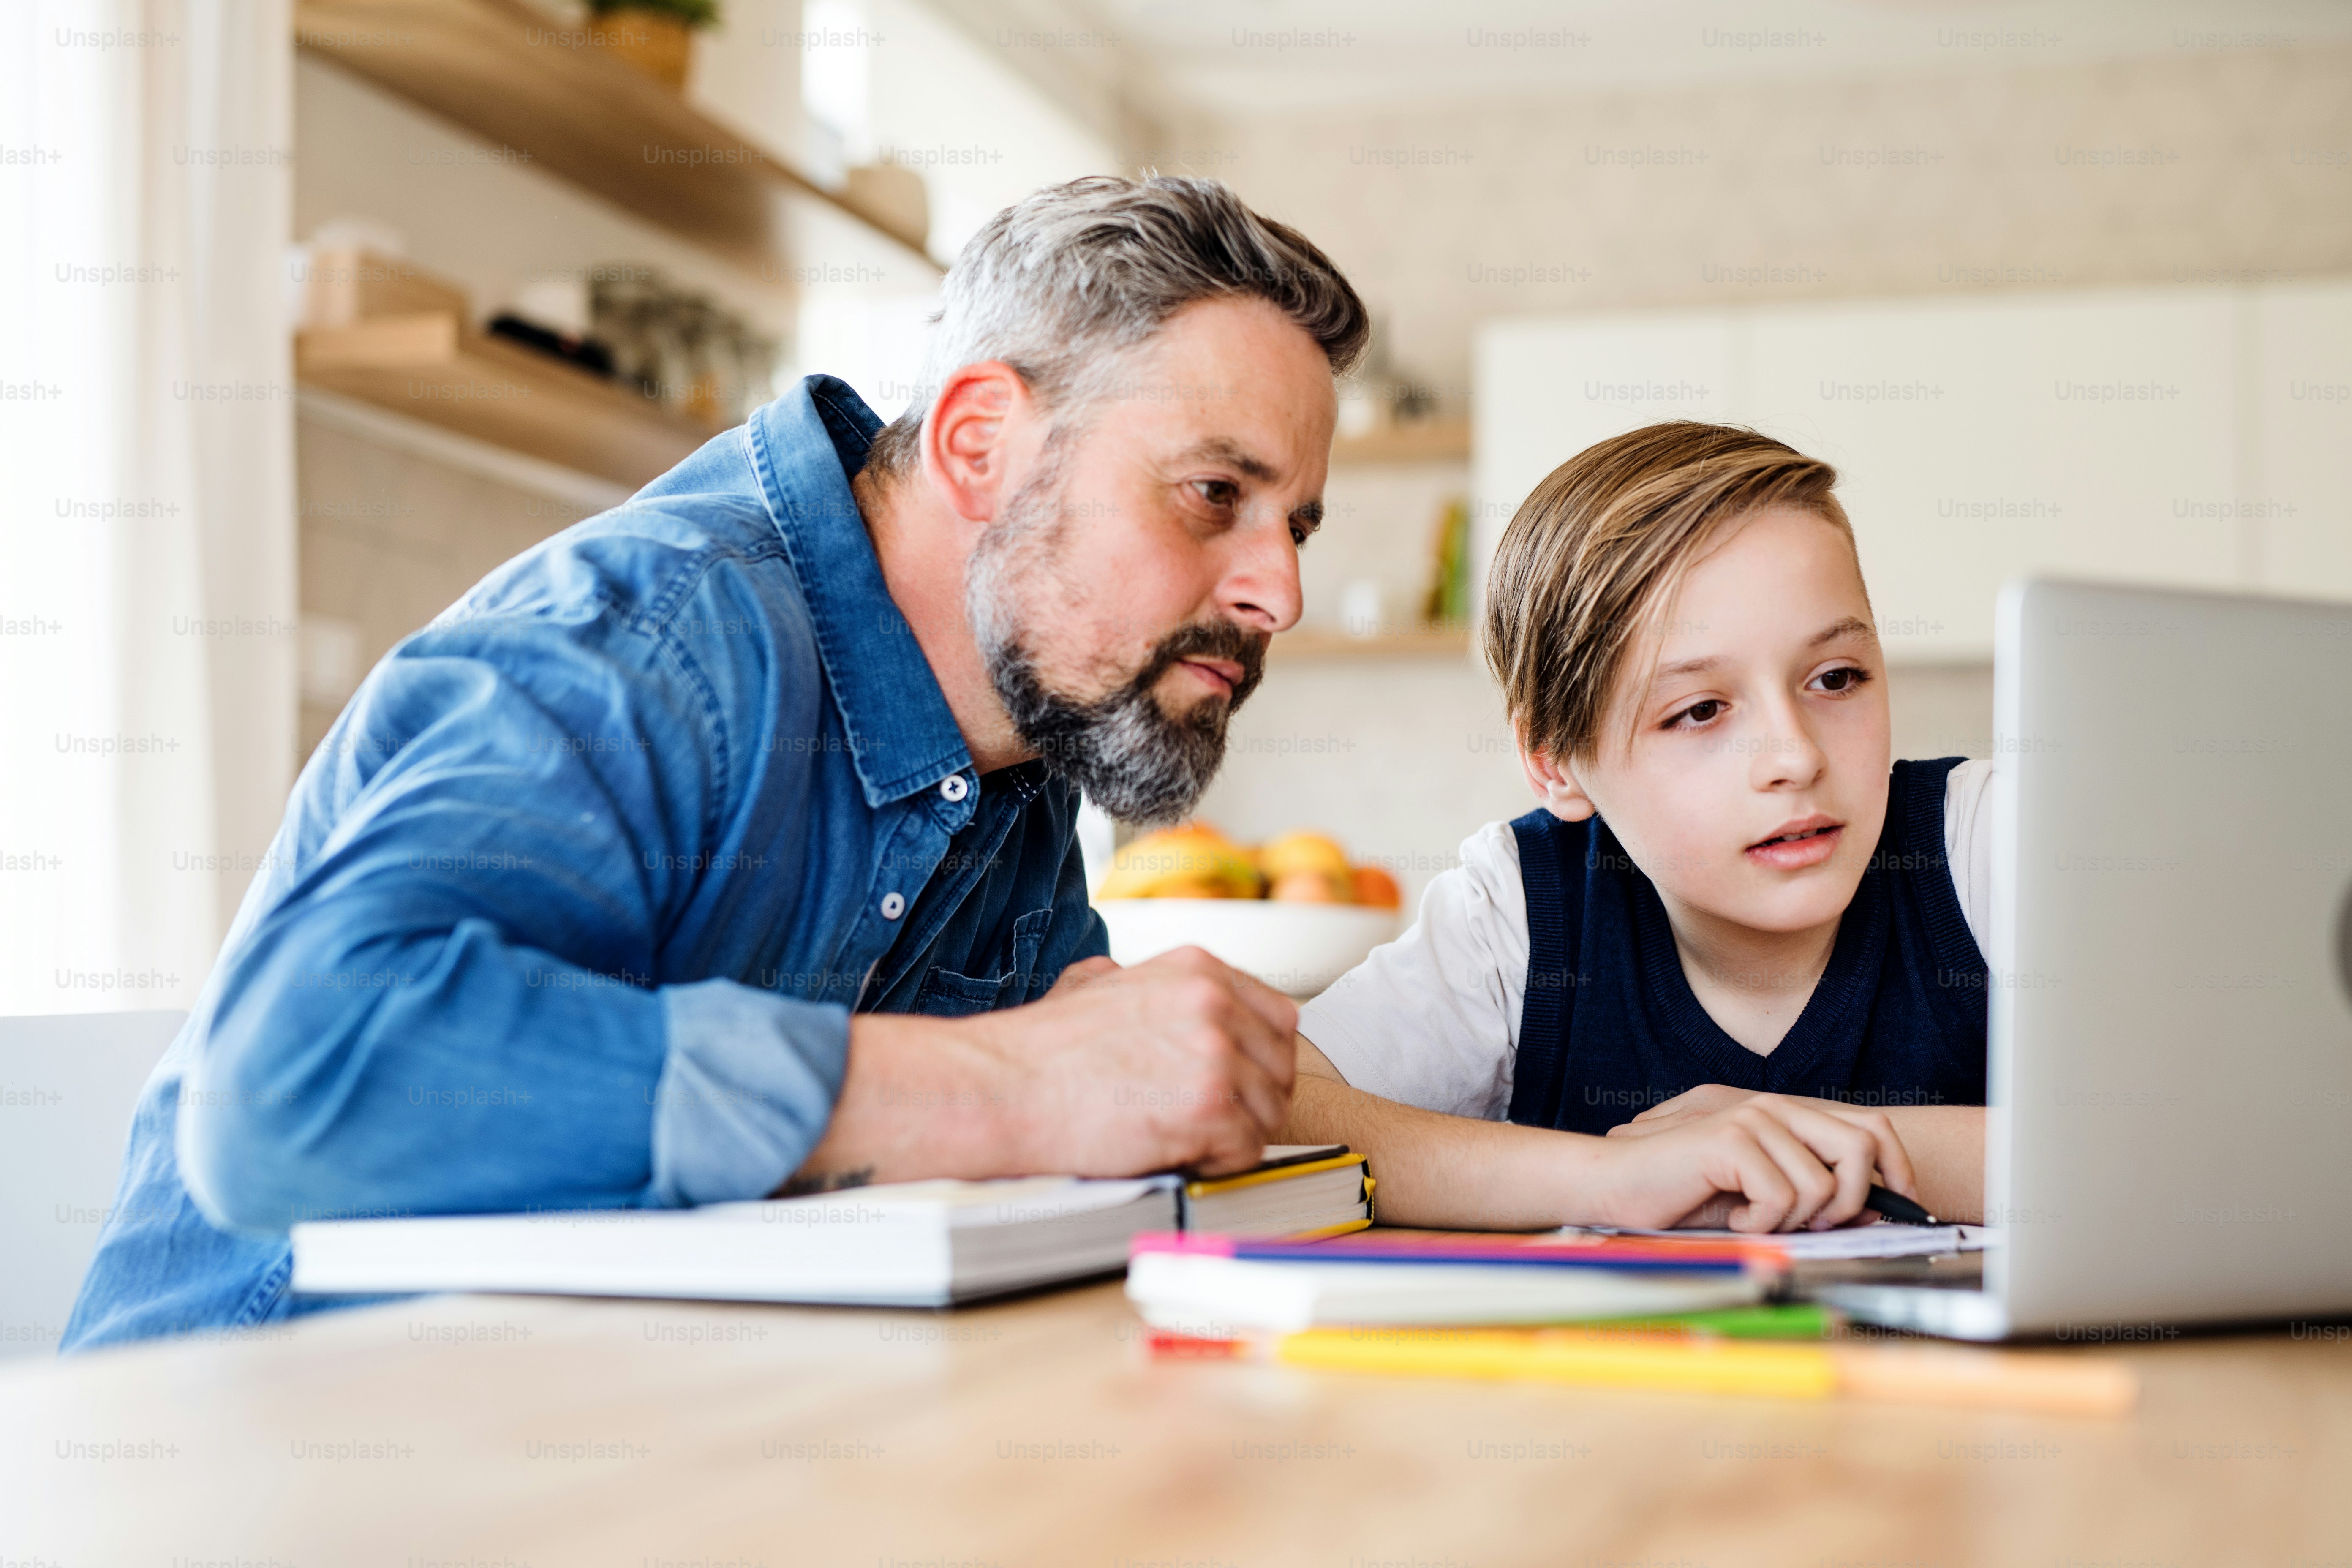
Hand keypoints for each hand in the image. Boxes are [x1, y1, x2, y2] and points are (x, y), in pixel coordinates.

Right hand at [976, 946, 1296, 1177]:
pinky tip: (1178, 1153)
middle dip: (1254, 1100)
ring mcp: (1216, 1055)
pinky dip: (1220, 1161)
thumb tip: (1155, 992)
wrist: (1003, 1087)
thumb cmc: (1042, 1048)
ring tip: (1182, 1136)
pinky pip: (1250, 1149)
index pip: (1278, 1017)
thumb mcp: (1097, 983)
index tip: (1236, 1082)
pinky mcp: (1208, 1108)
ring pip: (1270, 1112)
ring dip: (1235, 1134)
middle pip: (1282, 1066)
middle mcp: (1215, 1003)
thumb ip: (1146, 983)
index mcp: (1197, 969)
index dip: (1261, 1058)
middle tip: (1209, 1119)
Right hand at [1590, 1090, 1920, 1232]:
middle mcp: (1773, 1106)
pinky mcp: (1730, 1139)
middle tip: (1813, 1224)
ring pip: (1822, 1186)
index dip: (1895, 1171)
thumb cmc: (1683, 1195)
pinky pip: (1781, 1198)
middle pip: (1861, 1148)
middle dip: (1853, 1202)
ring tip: (1753, 1218)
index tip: (1896, 1208)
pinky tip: (1732, 1217)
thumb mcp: (1761, 1195)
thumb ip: (1812, 1192)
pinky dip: (1760, 1223)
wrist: (1613, 1185)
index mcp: (1784, 1114)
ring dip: (1792, 1220)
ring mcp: (1752, 1119)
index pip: (1870, 1129)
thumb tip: (1877, 1210)